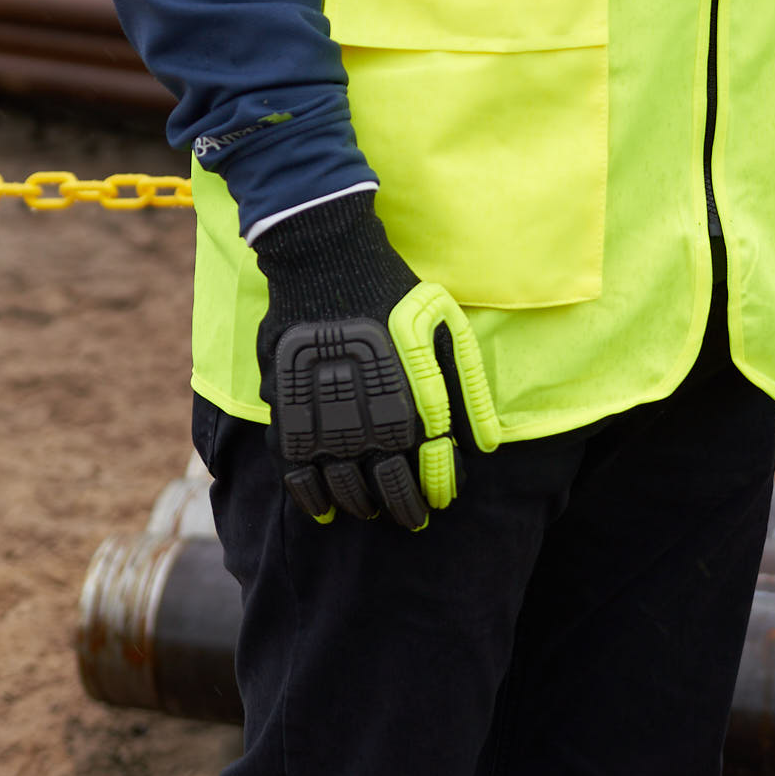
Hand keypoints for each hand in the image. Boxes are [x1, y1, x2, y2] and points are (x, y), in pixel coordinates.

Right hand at [251, 192, 500, 527]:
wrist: (323, 256)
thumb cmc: (390, 290)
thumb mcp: (444, 326)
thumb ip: (467, 386)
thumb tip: (488, 445)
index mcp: (406, 404)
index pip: (427, 469)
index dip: (436, 490)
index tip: (440, 502)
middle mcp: (363, 420)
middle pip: (386, 486)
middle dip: (401, 507)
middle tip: (409, 519)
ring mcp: (320, 418)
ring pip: (341, 485)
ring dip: (359, 505)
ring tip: (369, 510)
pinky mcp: (286, 409)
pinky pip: (295, 469)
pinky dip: (309, 497)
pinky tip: (323, 509)